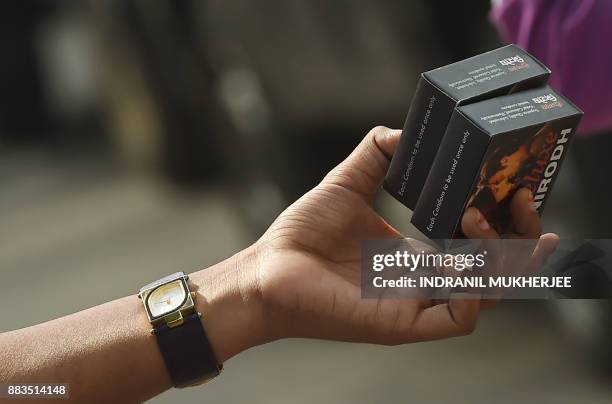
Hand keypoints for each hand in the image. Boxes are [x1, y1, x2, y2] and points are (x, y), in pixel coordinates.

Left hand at [193, 127, 558, 360]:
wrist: (267, 268)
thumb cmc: (303, 233)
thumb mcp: (348, 183)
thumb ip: (377, 154)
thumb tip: (403, 131)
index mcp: (416, 255)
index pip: (478, 245)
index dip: (506, 222)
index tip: (518, 189)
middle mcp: (423, 281)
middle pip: (495, 271)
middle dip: (520, 239)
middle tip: (525, 203)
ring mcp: (416, 304)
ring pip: (486, 295)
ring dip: (499, 258)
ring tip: (483, 218)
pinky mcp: (402, 323)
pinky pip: (458, 318)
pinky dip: (473, 291)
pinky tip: (462, 255)